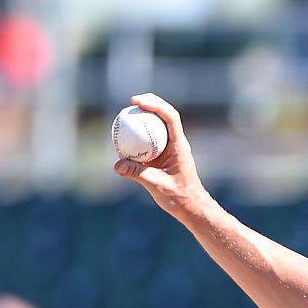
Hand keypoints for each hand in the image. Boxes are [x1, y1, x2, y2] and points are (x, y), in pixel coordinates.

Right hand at [113, 93, 213, 222]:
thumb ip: (137, 174)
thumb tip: (117, 164)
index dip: (155, 105)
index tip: (138, 102)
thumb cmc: (179, 197)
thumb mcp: (156, 185)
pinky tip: (125, 135)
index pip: (171, 118)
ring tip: (128, 111)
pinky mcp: (164, 155)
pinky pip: (151, 139)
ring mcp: (171, 148)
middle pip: (166, 115)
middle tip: (132, 100)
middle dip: (151, 102)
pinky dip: (140, 133)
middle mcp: (176, 143)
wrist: (190, 206)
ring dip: (146, 115)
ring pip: (159, 125)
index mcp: (179, 146)